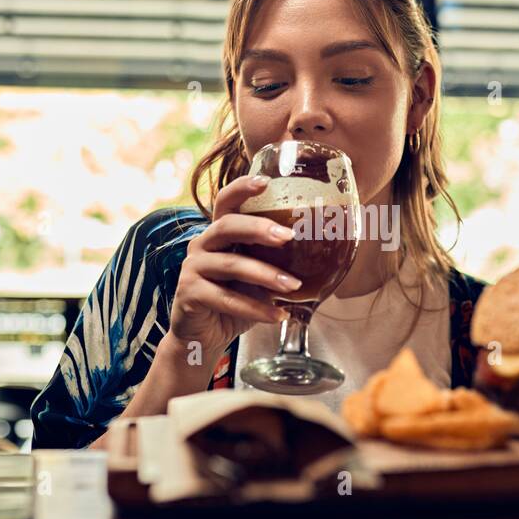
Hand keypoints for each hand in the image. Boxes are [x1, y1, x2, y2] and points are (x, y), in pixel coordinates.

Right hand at [168, 175, 302, 362]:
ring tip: (293, 285)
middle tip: (288, 236)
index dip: (242, 188)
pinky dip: (255, 309)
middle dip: (258, 228)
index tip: (267, 182)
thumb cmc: (237, 301)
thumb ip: (277, 264)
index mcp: (219, 234)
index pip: (226, 202)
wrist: (205, 336)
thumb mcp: (259, 278)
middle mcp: (202, 244)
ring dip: (265, 275)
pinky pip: (226, 299)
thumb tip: (329, 254)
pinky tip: (278, 316)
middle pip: (227, 226)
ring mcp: (192, 268)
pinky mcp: (189, 294)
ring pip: (231, 264)